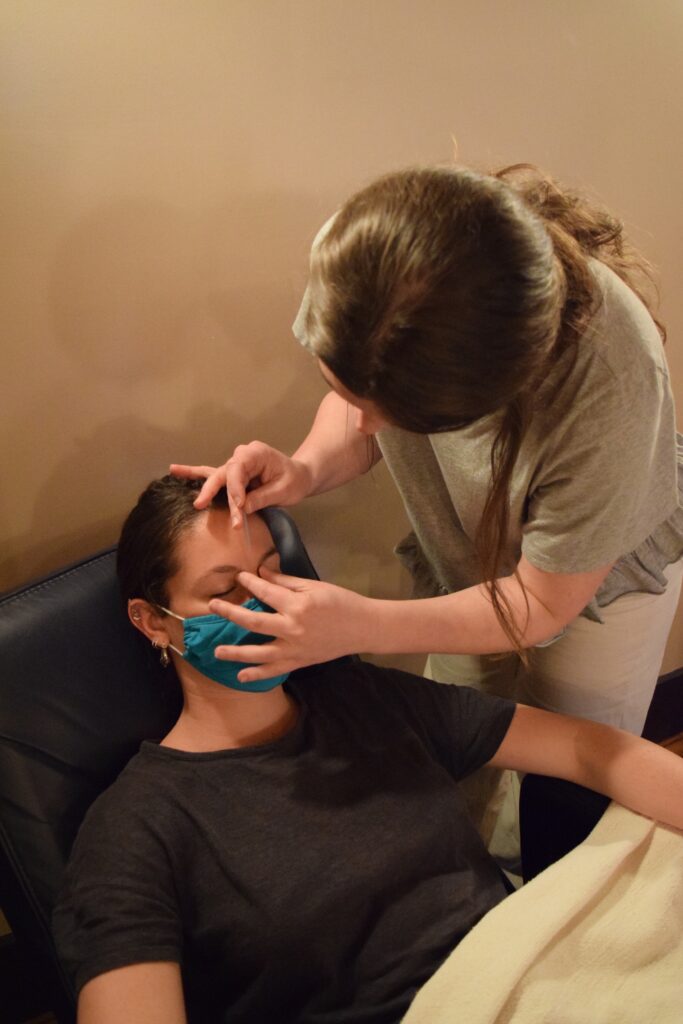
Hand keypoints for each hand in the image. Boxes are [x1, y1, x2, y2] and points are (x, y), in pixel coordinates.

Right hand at [170, 443, 313, 526]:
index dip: (235, 490)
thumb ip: (262, 497)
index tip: (239, 507)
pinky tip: (175, 470)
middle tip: (201, 505)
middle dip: (213, 491)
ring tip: (173, 470)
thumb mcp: (284, 491)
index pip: (238, 471)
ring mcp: (236, 464)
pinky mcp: (233, 475)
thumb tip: (242, 507)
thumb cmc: (294, 481)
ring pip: (216, 476)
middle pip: (223, 474)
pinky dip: (194, 473)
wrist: (300, 476)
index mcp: (256, 454)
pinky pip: (213, 474)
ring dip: (200, 482)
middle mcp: (243, 456)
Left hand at [208, 567, 372, 679]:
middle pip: (253, 621)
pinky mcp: (299, 662)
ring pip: (258, 652)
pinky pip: (275, 670)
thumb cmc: (340, 602)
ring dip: (236, 652)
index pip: (265, 592)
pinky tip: (241, 676)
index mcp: (297, 605)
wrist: (362, 627)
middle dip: (230, 613)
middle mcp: (292, 628)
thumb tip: (261, 573)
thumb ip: (285, 581)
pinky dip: (257, 675)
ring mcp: (295, 648)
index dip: (250, 583)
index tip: (238, 577)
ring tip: (217, 651)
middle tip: (212, 607)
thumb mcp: (314, 586)